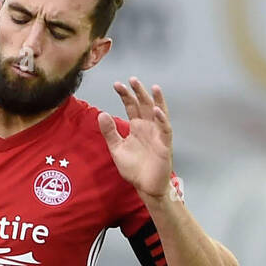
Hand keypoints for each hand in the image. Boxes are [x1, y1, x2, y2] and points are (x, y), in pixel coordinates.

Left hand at [98, 77, 173, 203]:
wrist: (145, 186)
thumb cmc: (134, 168)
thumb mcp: (117, 149)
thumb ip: (110, 133)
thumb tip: (101, 114)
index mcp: (137, 127)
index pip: (131, 106)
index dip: (125, 95)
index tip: (117, 84)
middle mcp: (148, 127)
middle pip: (145, 105)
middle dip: (139, 92)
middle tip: (132, 79)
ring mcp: (157, 134)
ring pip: (159, 113)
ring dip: (157, 100)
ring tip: (153, 87)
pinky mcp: (164, 144)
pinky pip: (165, 129)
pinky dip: (162, 119)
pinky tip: (157, 110)